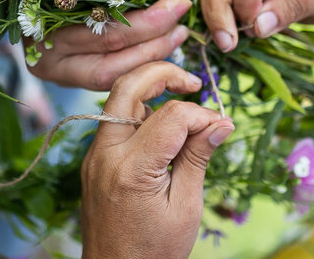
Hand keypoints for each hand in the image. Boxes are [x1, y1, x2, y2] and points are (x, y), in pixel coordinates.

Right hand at [26, 0, 193, 90]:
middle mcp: (44, 52)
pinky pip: (106, 77)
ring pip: (110, 74)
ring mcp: (53, 69)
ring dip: (151, 55)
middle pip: (109, 52)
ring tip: (178, 34)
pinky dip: (136, 63)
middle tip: (183, 19)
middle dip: (155, 37)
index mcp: (43, 19)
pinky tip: (158, 48)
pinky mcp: (64, 77)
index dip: (149, 18)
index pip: (106, 28)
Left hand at [81, 62, 233, 258]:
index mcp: (131, 169)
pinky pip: (113, 121)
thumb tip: (221, 123)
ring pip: (116, 99)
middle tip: (192, 82)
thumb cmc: (153, 251)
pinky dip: (138, 113)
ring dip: (148, 91)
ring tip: (181, 105)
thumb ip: (197, 158)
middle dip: (162, 73)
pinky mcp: (92, 160)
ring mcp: (94, 155)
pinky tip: (161, 128)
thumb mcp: (186, 208)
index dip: (202, 115)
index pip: (171, 116)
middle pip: (127, 86)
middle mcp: (105, 154)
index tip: (221, 127)